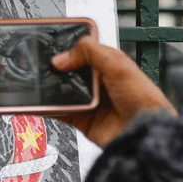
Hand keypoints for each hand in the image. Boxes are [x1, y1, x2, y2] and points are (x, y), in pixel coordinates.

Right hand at [52, 36, 174, 146]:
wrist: (144, 132)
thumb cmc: (143, 99)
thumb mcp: (118, 65)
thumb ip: (90, 52)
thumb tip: (62, 57)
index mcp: (109, 64)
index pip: (84, 51)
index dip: (69, 49)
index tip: (53, 49)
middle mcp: (99, 82)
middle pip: (70, 72)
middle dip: (56, 70)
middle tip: (44, 68)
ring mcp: (90, 101)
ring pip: (62, 92)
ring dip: (50, 90)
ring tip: (38, 85)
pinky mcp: (82, 119)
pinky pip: (60, 112)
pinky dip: (49, 108)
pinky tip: (41, 103)